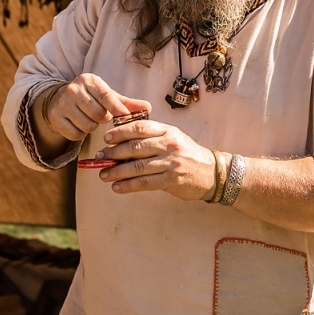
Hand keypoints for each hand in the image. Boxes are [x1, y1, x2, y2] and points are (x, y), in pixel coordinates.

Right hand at [39, 74, 148, 142]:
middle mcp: (73, 90)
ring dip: (92, 127)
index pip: (106, 96)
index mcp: (88, 80)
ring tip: (89, 119)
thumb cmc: (90, 97)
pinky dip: (80, 134)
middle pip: (98, 114)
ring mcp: (62, 104)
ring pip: (88, 126)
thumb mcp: (107, 95)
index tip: (125, 117)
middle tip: (100, 116)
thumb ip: (126, 103)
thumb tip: (148, 108)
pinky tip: (79, 125)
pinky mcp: (55, 119)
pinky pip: (76, 135)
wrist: (59, 99)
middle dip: (103, 119)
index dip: (117, 109)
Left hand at [97, 119, 215, 200]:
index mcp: (168, 131)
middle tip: (100, 158)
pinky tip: (117, 187)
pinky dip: (128, 185)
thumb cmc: (188, 154)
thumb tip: (121, 144)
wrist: (213, 172)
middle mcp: (169, 144)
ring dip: (117, 171)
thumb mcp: (174, 138)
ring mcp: (171, 162)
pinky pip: (145, 183)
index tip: (107, 139)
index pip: (140, 127)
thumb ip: (152, 138)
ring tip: (104, 175)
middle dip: (114, 153)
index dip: (120, 132)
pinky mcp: (172, 179)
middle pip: (135, 147)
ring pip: (137, 166)